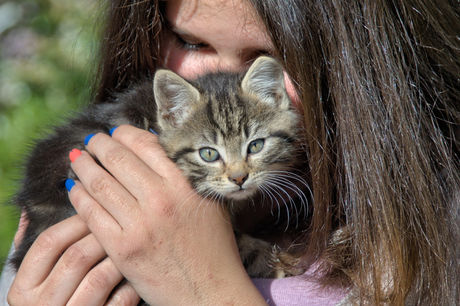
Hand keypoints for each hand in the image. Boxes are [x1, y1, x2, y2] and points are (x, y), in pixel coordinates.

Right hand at [8, 215, 139, 305]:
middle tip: (123, 218)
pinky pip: (121, 299)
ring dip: (119, 254)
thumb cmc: (60, 296)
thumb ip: (44, 248)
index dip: (75, 220)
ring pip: (100, 277)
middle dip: (102, 233)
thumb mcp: (40, 278)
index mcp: (24, 289)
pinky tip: (139, 266)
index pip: (48, 242)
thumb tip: (45, 205)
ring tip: (133, 238)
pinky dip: (132, 281)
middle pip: (77, 256)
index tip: (95, 207)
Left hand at [68, 125, 265, 304]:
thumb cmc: (213, 247)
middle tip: (91, 141)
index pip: (146, 145)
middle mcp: (162, 200)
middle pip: (118, 159)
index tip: (115, 132)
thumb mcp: (208, 203)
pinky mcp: (123, 249)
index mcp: (185, 185)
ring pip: (100, 183)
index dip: (124, 134)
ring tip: (77, 159)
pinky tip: (74, 188)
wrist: (210, 291)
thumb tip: (155, 149)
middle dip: (99, 145)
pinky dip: (79, 197)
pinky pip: (91, 214)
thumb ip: (184, 176)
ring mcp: (141, 225)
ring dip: (84, 167)